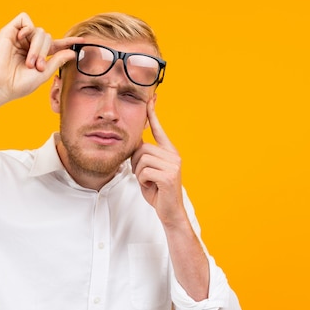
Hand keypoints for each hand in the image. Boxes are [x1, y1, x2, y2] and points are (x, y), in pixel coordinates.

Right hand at [0, 13, 83, 101]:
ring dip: (37, 47)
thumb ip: (57, 60)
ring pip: (39, 31)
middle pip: (48, 37)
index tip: (82, 42)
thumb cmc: (19, 84)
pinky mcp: (10, 32)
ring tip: (28, 61)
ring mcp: (20, 38)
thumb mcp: (43, 74)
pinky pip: (25, 19)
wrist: (0, 85)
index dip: (69, 42)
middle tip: (36, 66)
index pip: (56, 45)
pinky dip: (27, 28)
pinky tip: (22, 39)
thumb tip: (72, 52)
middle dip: (45, 52)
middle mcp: (29, 45)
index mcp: (38, 56)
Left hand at [131, 100, 187, 225]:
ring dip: (139, 173)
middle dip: (136, 163)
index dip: (153, 113)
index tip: (151, 98)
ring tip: (149, 182)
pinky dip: (142, 181)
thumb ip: (144, 156)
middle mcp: (173, 155)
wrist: (170, 212)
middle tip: (144, 176)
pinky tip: (152, 186)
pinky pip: (144, 172)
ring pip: (141, 160)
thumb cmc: (158, 191)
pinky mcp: (169, 176)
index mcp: (169, 151)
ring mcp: (173, 165)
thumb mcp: (149, 170)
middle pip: (141, 148)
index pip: (159, 129)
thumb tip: (135, 142)